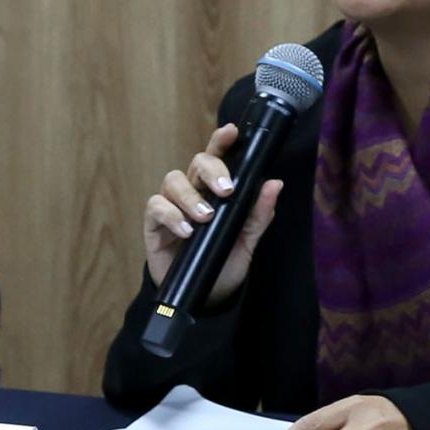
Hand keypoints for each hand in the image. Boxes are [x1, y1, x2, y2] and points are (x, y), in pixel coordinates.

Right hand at [142, 121, 284, 309]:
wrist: (203, 298)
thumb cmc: (223, 263)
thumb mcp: (246, 241)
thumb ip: (259, 214)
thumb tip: (274, 184)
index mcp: (215, 189)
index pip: (217, 157)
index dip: (221, 141)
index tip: (232, 131)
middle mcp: (192, 191)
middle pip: (196, 163)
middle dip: (211, 170)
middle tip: (226, 190)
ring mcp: (171, 206)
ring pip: (173, 180)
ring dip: (191, 196)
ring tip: (205, 216)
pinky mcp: (154, 224)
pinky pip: (156, 207)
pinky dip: (171, 215)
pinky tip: (186, 230)